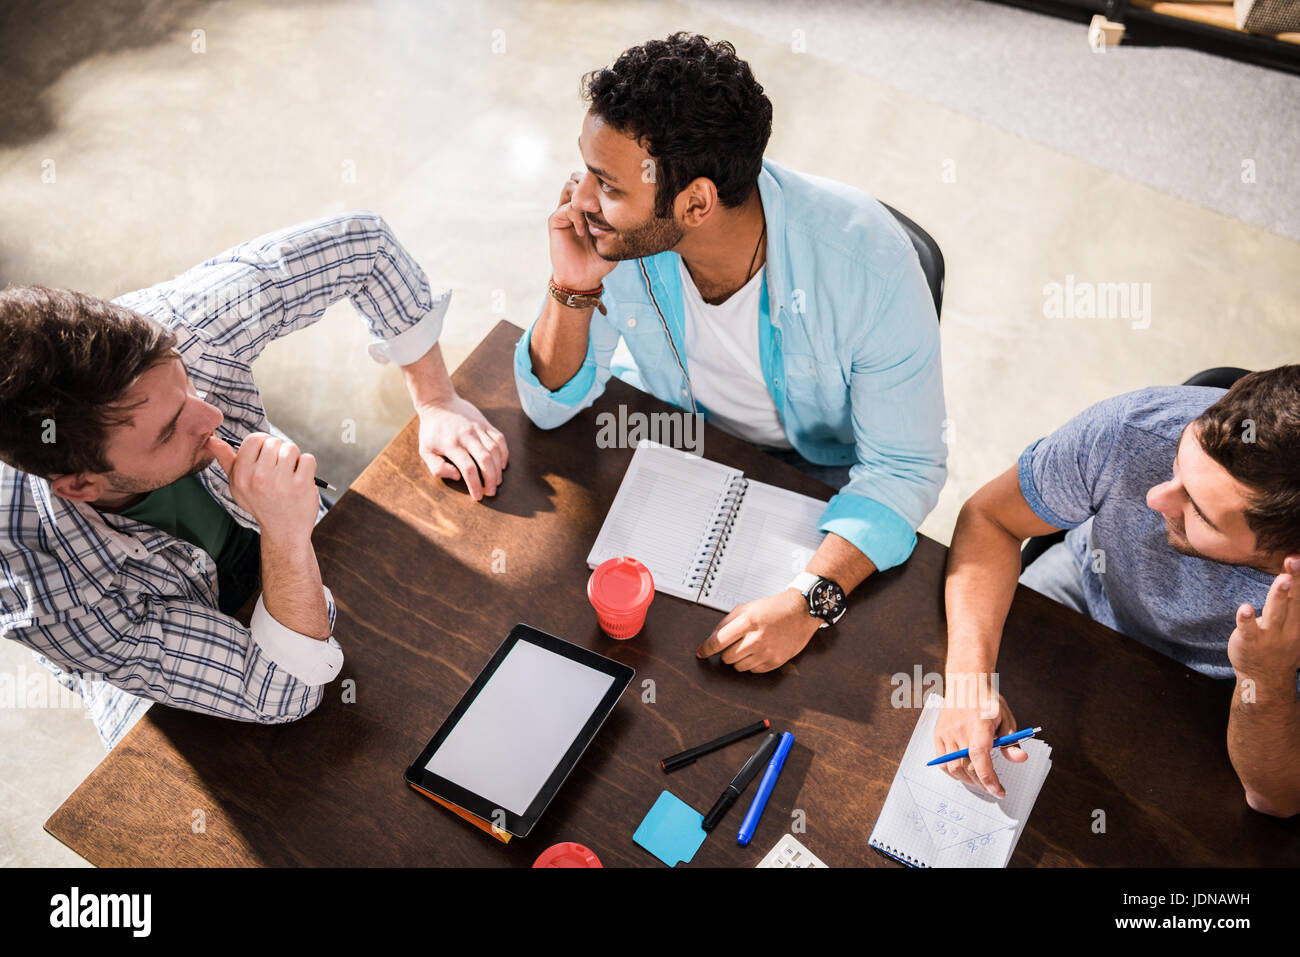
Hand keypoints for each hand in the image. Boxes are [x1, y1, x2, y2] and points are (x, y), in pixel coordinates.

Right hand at [207, 433, 318, 542]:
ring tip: (289, 474)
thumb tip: (211, 439)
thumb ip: (226, 460)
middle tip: (279, 470)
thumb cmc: (260, 503)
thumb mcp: (238, 485)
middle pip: (274, 442)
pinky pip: (308, 459)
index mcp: (242, 475)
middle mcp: (259, 478)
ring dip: (294, 459)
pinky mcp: (302, 485)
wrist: (283, 531)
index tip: (267, 454)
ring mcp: (281, 481)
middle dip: (279, 452)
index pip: (254, 439)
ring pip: (291, 448)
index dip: (263, 443)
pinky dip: (307, 466)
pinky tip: (300, 479)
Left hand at [415, 395, 508, 500]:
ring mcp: (478, 428)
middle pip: (485, 460)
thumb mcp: (424, 450)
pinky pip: (499, 439)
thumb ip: (437, 467)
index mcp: (451, 444)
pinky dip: (503, 453)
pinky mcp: (485, 423)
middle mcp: (467, 435)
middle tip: (491, 492)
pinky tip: (501, 465)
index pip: (468, 468)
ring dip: (498, 469)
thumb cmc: (431, 430)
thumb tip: (456, 476)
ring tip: (496, 481)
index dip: (474, 484)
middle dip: (490, 479)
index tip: (477, 496)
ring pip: (495, 450)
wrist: (438, 402)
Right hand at [549, 172, 616, 290]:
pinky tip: (584, 232)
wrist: (584, 278)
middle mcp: (576, 204)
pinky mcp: (556, 221)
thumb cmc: (601, 259)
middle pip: (580, 176)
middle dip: (592, 184)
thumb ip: (617, 217)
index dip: (603, 181)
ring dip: (585, 196)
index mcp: (590, 205)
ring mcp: (565, 211)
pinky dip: (577, 216)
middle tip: (605, 201)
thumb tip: (629, 197)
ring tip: (595, 213)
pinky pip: (566, 208)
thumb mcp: (616, 236)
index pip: (593, 180)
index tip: (617, 193)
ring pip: (570, 185)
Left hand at [695, 589, 820, 672]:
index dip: (706, 649)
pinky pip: (754, 671)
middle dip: (726, 652)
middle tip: (734, 644)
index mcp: (747, 621)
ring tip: (748, 647)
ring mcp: (767, 652)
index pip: (718, 641)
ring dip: (738, 659)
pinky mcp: (776, 661)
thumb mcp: (748, 607)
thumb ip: (727, 622)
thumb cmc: (775, 608)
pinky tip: (758, 652)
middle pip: (727, 657)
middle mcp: (757, 638)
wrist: (801, 611)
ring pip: (739, 667)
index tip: (701, 653)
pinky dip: (752, 664)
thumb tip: (712, 638)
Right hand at [933, 685, 1025, 798]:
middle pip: (968, 767)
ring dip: (968, 780)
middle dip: (983, 783)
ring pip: (954, 768)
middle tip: (994, 787)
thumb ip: (1010, 741)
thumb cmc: (987, 701)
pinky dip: (953, 773)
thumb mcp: (1005, 718)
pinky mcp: (938, 735)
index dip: (990, 779)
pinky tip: (964, 773)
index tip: (999, 791)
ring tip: (979, 781)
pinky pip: (942, 762)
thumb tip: (1020, 758)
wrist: (965, 684)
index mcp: (979, 725)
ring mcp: (946, 733)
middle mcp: (960, 730)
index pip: (981, 758)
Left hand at [1229, 555, 1299, 680]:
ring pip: (1275, 613)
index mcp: (1297, 621)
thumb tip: (1291, 580)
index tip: (1297, 556)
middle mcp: (1287, 626)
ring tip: (1282, 580)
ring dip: (1279, 596)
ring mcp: (1269, 635)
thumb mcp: (1292, 628)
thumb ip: (1292, 606)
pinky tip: (1245, 608)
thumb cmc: (1278, 647)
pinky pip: (1248, 629)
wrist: (1266, 680)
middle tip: (1293, 560)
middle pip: (1293, 600)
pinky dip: (1247, 619)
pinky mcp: (1249, 641)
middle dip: (1295, 580)